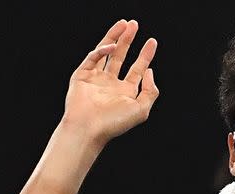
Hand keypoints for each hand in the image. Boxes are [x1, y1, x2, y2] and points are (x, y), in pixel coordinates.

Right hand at [62, 19, 158, 144]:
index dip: (145, 55)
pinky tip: (113, 46)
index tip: (152, 41)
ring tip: (124, 24)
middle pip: (122, 57)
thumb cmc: (114, 122)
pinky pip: (93, 58)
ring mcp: (96, 79)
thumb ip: (150, 91)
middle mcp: (111, 84)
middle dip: (128, 40)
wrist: (89, 128)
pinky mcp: (82, 75)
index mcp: (126, 92)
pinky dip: (102, 50)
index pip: (138, 69)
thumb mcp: (142, 109)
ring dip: (115, 37)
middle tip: (134, 24)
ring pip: (107, 53)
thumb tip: (150, 71)